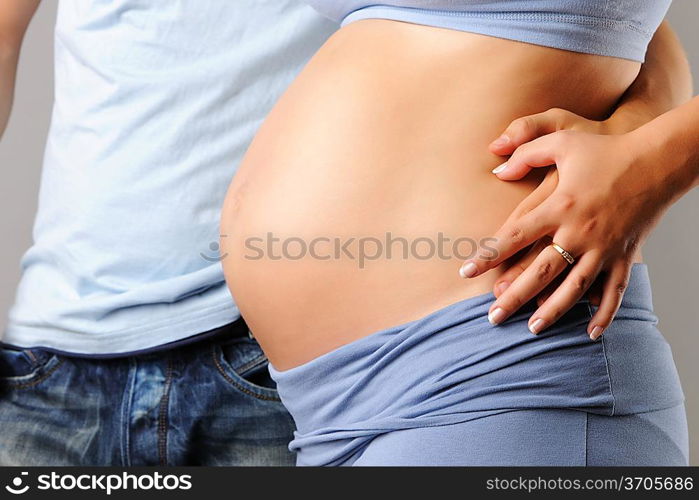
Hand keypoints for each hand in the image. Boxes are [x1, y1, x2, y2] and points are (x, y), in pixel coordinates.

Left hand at [460, 125, 671, 339]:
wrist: (658, 160)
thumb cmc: (605, 149)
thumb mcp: (562, 139)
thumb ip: (526, 152)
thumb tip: (496, 169)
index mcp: (559, 205)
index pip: (514, 235)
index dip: (488, 254)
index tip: (466, 271)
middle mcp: (579, 231)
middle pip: (541, 271)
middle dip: (515, 296)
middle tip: (493, 317)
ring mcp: (604, 247)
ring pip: (574, 287)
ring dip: (553, 310)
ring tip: (532, 328)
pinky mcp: (625, 255)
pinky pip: (614, 290)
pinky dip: (604, 313)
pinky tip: (590, 333)